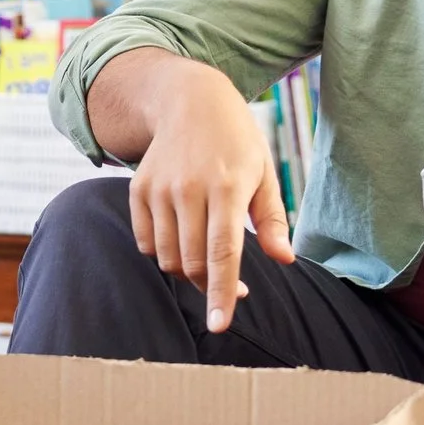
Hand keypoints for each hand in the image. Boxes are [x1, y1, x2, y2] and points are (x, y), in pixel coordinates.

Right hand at [132, 71, 293, 332]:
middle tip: (234, 284)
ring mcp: (159, 189)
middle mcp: (188, 189)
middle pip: (193, 262)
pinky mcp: (138, 190)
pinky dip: (162, 252)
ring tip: (207, 254)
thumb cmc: (236, 141)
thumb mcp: (264, 173)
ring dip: (188, 270)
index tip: (220, 325)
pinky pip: (146, 243)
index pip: (223, 252)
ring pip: (167, 257)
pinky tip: (182, 235)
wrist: (189, 100)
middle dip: (212, 284)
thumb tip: (285, 260)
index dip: (222, 292)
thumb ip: (273, 220)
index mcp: (227, 187)